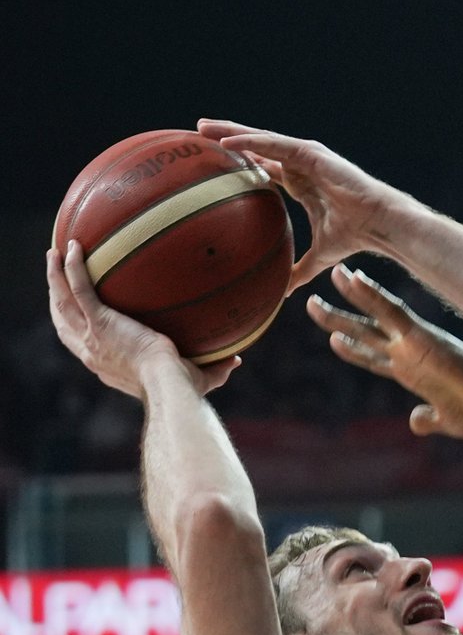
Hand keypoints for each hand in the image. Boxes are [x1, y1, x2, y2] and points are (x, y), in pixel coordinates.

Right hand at [47, 242, 236, 399]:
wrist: (169, 383)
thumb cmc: (184, 387)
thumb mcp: (200, 377)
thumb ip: (216, 368)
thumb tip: (237, 360)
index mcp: (107, 364)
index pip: (84, 345)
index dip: (77, 328)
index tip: (80, 315)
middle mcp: (92, 352)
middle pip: (63, 321)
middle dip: (57, 299)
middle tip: (56, 278)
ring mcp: (91, 336)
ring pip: (62, 302)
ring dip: (54, 277)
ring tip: (53, 254)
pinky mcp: (99, 321)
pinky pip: (79, 288)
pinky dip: (71, 268)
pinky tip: (71, 246)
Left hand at [197, 120, 394, 294]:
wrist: (377, 223)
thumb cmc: (354, 236)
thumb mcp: (320, 257)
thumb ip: (300, 270)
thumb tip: (283, 293)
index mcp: (302, 182)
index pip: (266, 167)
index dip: (243, 163)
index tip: (218, 163)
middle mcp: (301, 163)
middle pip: (257, 147)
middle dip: (228, 139)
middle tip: (199, 134)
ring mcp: (305, 155)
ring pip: (260, 139)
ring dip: (231, 132)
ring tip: (202, 128)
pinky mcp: (310, 152)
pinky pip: (273, 144)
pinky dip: (249, 142)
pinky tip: (226, 142)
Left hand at [307, 265, 462, 438]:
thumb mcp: (446, 420)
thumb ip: (428, 419)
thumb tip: (415, 422)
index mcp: (413, 373)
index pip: (376, 357)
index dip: (353, 349)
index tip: (334, 339)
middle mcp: (409, 354)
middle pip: (366, 333)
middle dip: (338, 319)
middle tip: (312, 303)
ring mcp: (413, 345)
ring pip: (372, 318)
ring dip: (348, 299)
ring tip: (328, 279)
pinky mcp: (421, 338)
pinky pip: (391, 312)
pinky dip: (371, 295)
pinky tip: (352, 279)